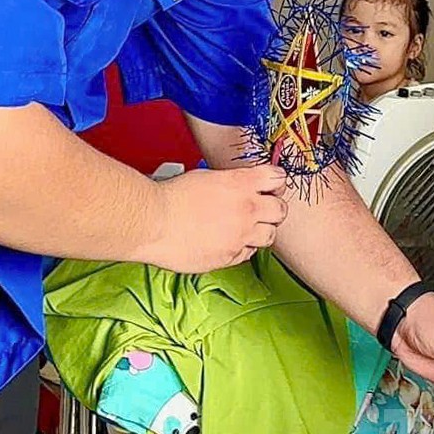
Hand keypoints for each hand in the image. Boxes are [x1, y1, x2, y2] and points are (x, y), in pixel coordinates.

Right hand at [143, 164, 288, 272]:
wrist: (153, 222)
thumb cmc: (172, 197)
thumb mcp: (208, 177)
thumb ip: (233, 182)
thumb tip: (243, 186)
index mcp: (241, 184)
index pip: (277, 178)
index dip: (275, 181)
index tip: (271, 185)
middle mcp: (247, 209)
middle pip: (280, 210)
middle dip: (273, 209)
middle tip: (262, 209)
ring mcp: (240, 235)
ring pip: (270, 235)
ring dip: (261, 231)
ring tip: (245, 228)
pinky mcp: (230, 256)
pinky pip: (249, 253)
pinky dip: (243, 247)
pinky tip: (228, 241)